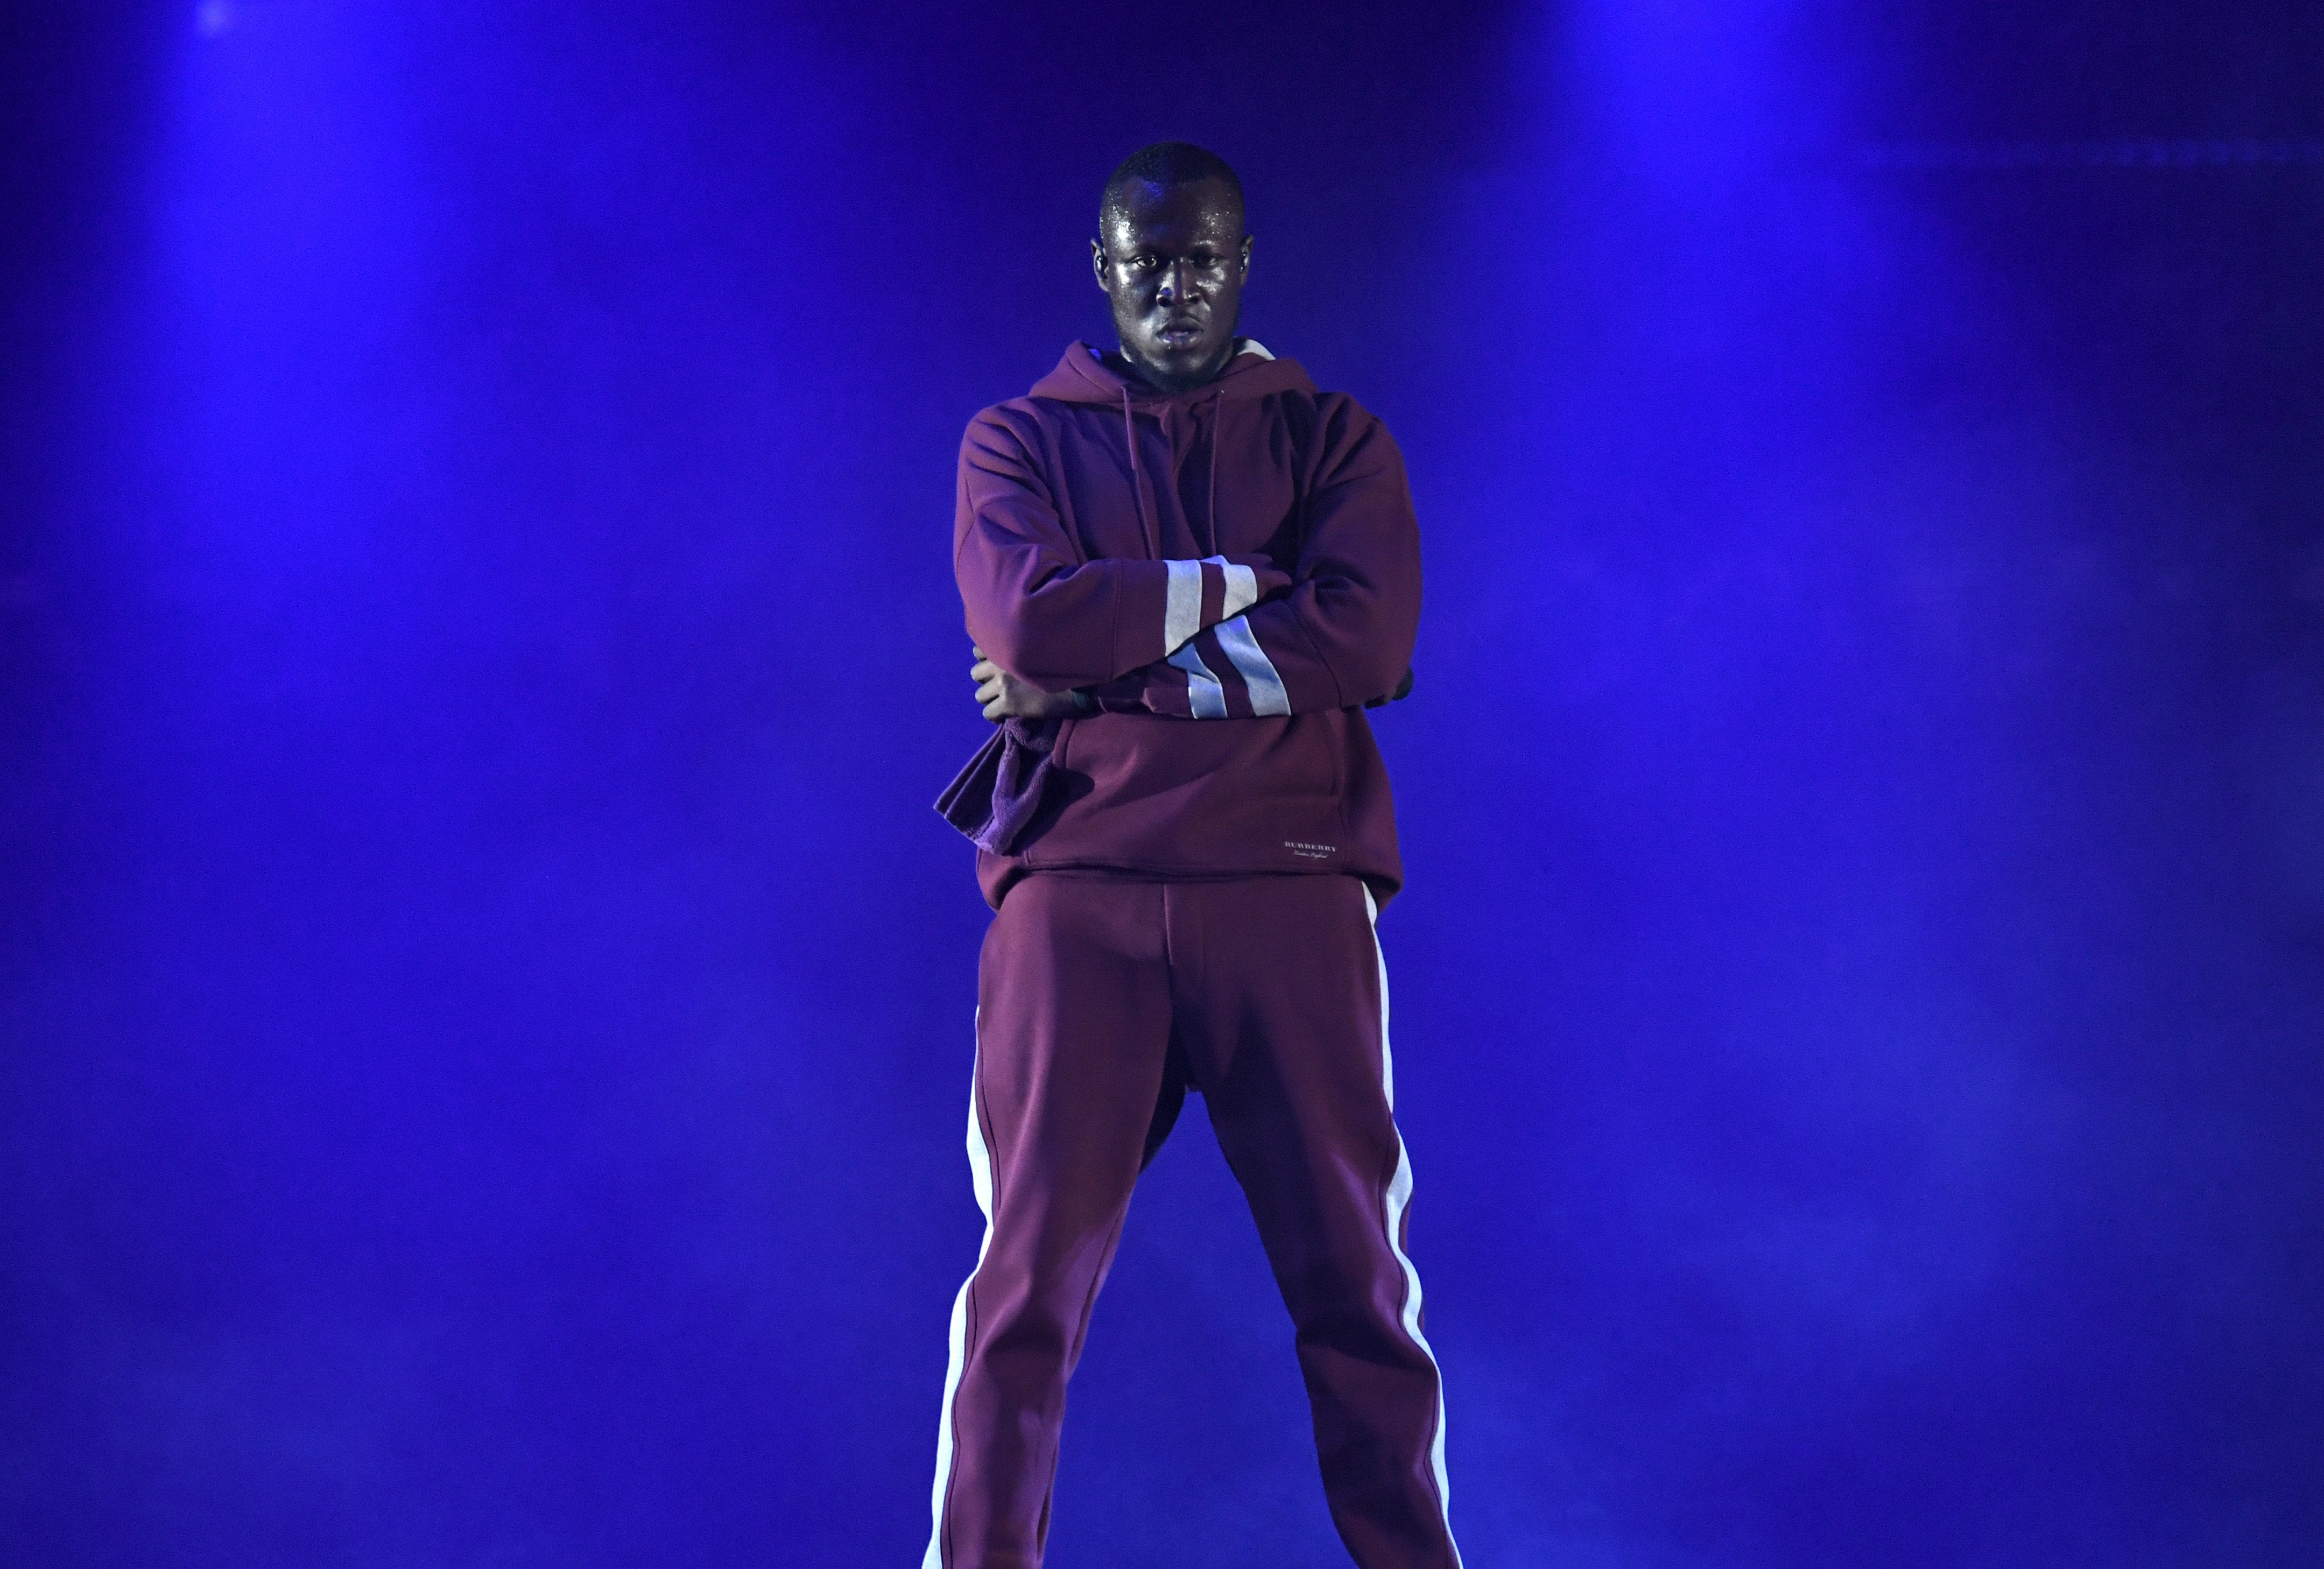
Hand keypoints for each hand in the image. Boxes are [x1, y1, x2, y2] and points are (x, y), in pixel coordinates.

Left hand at [970, 647, 1084, 722]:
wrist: (1078, 685)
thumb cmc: (1064, 664)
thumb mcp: (1039, 648)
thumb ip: (1020, 650)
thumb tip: (1009, 658)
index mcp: (1009, 645)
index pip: (978, 650)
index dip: (986, 661)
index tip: (996, 667)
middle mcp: (1001, 661)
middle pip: (975, 674)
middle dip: (987, 681)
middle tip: (1000, 688)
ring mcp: (1002, 683)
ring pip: (979, 695)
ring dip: (991, 699)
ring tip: (1004, 703)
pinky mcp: (1008, 702)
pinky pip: (988, 713)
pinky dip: (995, 716)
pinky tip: (1006, 717)